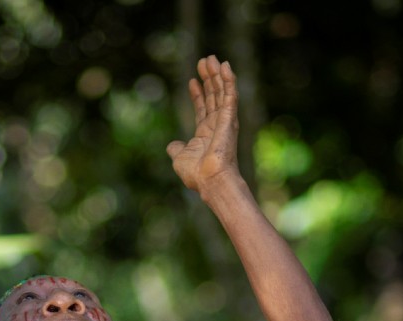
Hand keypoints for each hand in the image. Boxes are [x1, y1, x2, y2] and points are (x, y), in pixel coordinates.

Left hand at [166, 55, 240, 195]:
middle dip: (209, 79)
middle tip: (205, 61)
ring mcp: (225, 121)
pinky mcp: (230, 119)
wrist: (208, 180)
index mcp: (205, 133)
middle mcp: (217, 125)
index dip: (197, 93)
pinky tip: (225, 66)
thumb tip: (172, 145)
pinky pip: (230, 95)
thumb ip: (176, 148)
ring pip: (222, 92)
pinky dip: (229, 80)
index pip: (202, 108)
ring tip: (212, 58)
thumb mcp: (179, 158)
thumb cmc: (196, 173)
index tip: (192, 80)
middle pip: (213, 96)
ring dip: (218, 75)